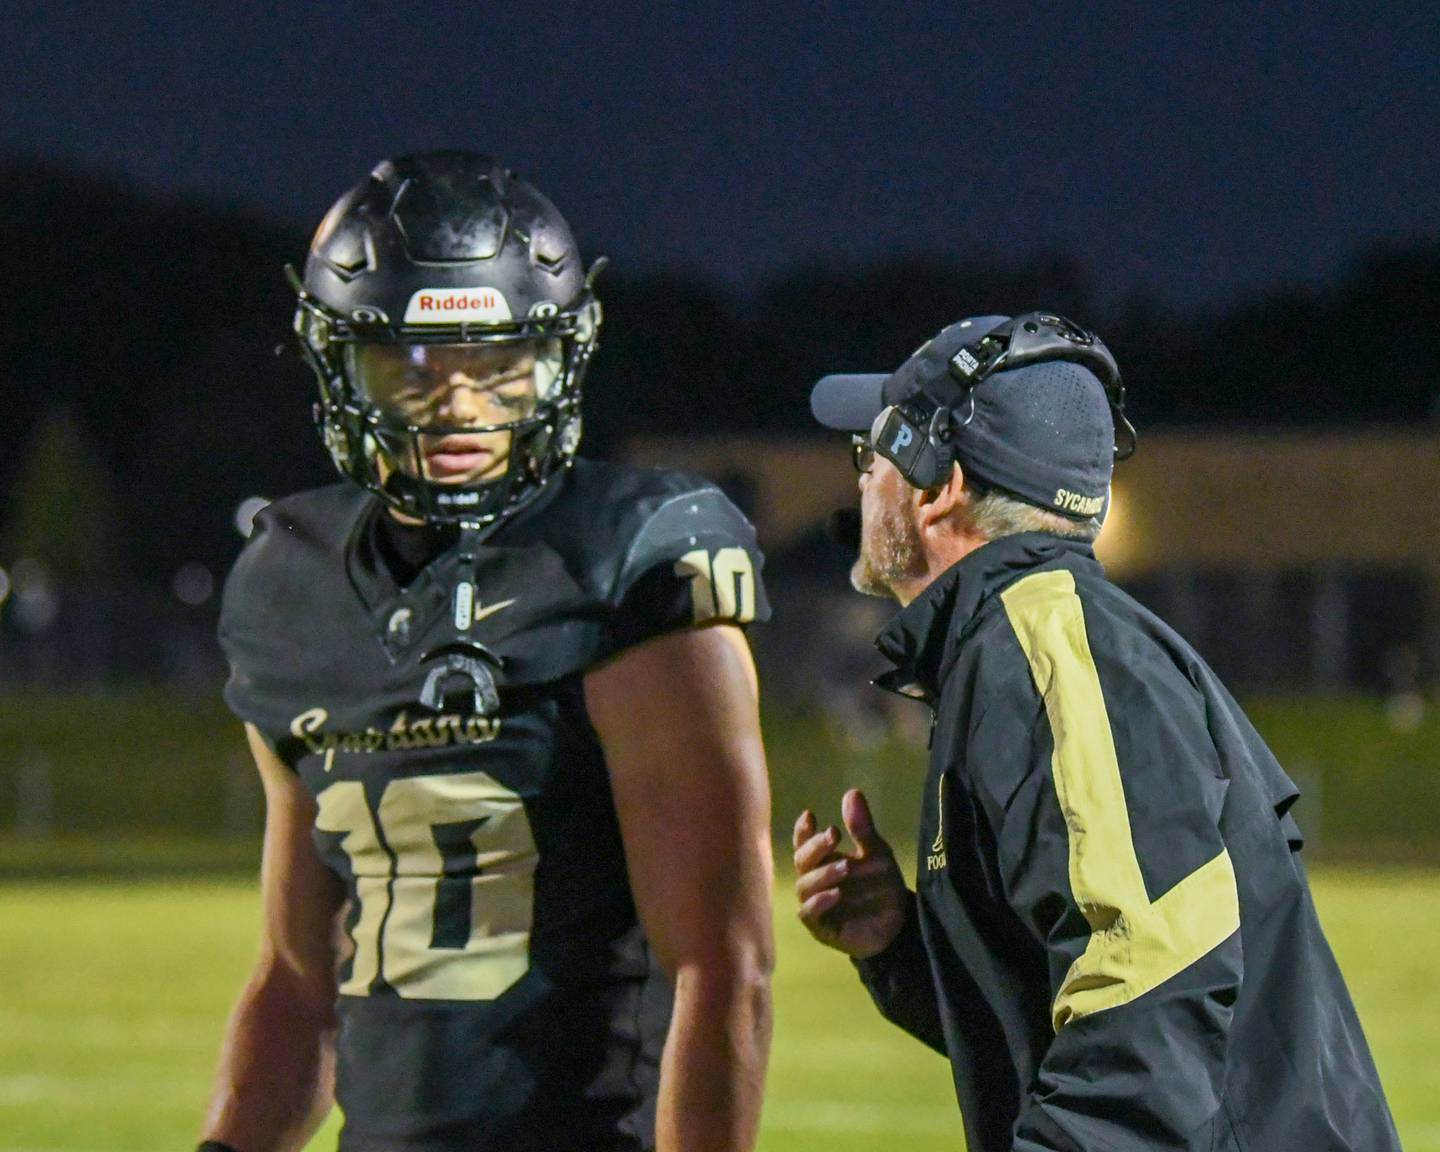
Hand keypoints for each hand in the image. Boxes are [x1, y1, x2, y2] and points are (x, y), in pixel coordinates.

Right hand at [793, 789, 907, 959]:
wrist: (897, 925)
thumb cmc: (880, 886)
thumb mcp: (876, 853)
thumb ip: (862, 828)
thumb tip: (851, 792)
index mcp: (822, 861)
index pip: (803, 842)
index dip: (803, 830)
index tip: (811, 815)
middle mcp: (814, 881)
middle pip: (801, 861)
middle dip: (814, 847)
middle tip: (833, 836)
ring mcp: (815, 904)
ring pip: (804, 886)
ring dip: (822, 874)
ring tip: (845, 867)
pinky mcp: (821, 928)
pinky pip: (809, 913)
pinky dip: (820, 902)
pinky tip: (836, 894)